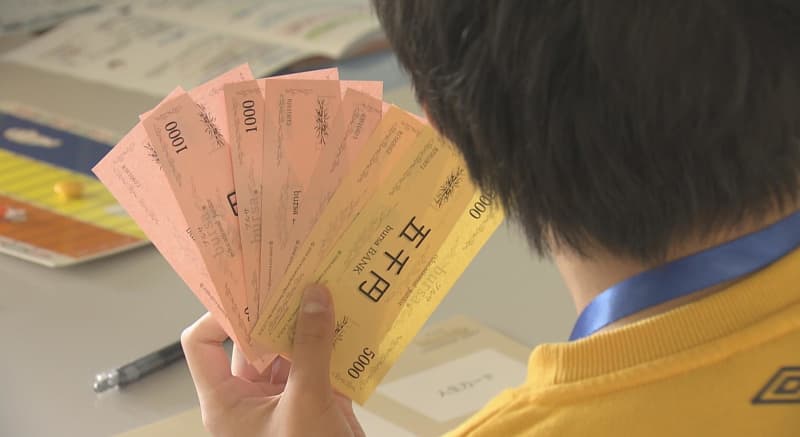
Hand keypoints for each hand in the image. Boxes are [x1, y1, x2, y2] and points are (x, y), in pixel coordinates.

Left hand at [181, 285, 364, 436]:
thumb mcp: (306, 402)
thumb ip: (311, 348)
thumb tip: (314, 296)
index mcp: (226, 401)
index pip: (202, 345)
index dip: (219, 314)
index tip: (250, 288)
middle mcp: (250, 396)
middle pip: (253, 340)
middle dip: (275, 310)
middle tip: (294, 275)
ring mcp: (283, 398)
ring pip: (290, 349)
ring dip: (308, 323)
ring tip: (325, 289)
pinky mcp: (314, 402)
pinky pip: (319, 363)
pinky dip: (333, 343)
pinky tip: (348, 318)